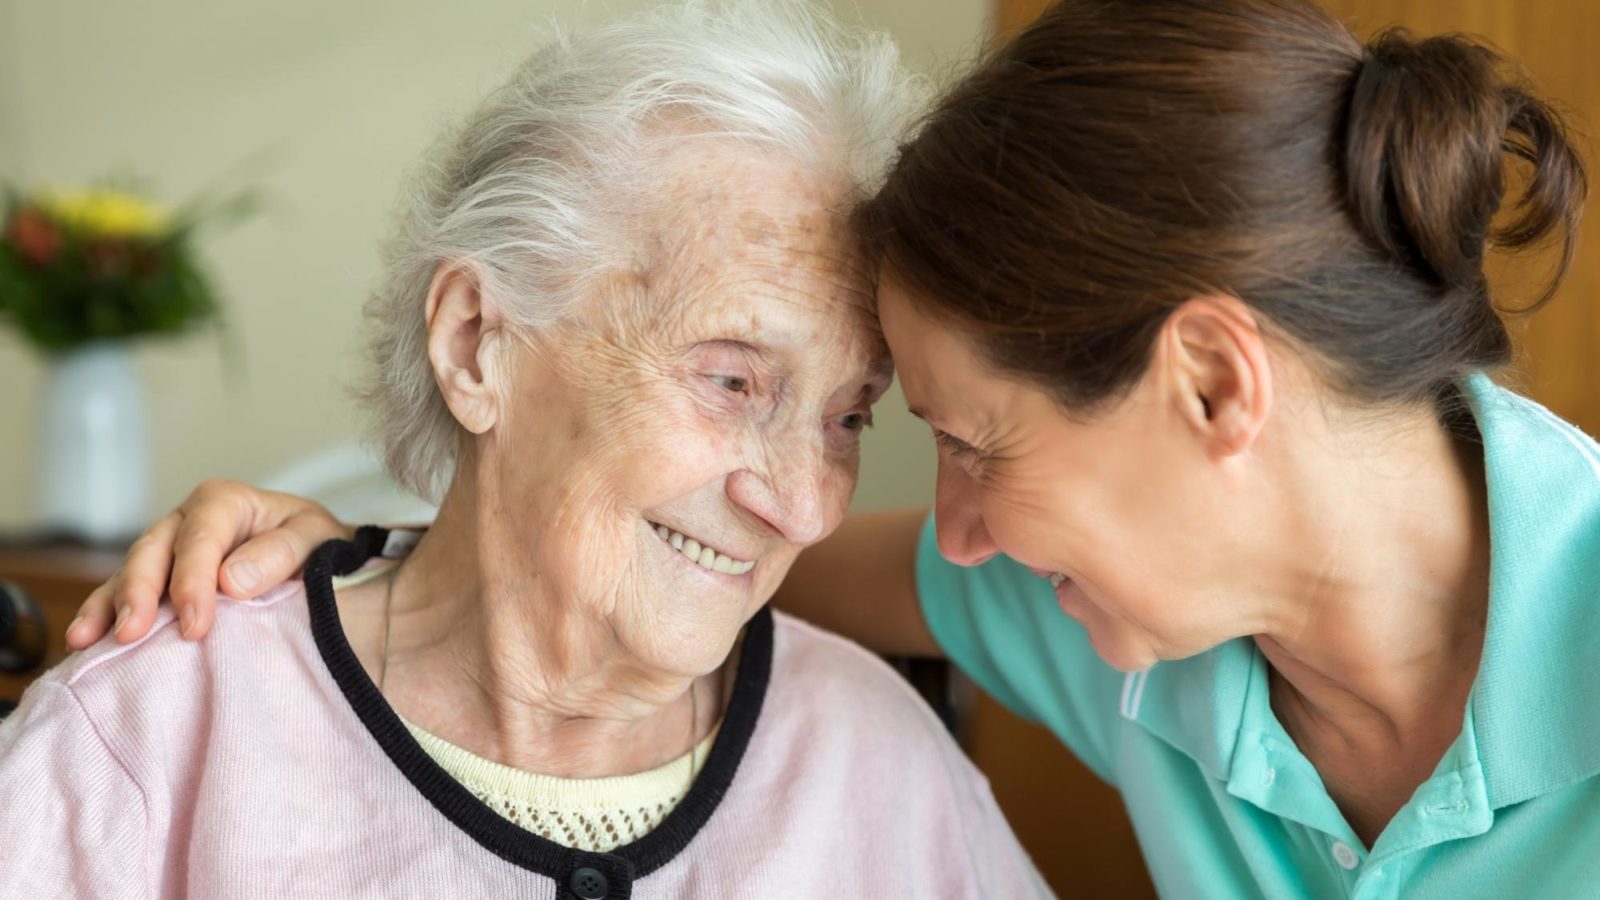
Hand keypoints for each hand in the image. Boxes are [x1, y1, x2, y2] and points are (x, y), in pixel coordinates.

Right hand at [66, 480, 353, 647]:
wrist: (321, 559)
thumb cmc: (319, 546)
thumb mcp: (316, 538)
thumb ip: (281, 553)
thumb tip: (232, 581)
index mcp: (225, 502)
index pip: (201, 538)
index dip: (193, 581)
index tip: (196, 626)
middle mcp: (187, 521)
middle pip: (153, 551)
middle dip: (140, 593)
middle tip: (131, 634)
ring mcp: (167, 551)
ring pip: (130, 573)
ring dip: (109, 606)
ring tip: (89, 639)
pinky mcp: (159, 580)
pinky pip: (123, 594)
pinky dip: (103, 615)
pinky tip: (84, 641)